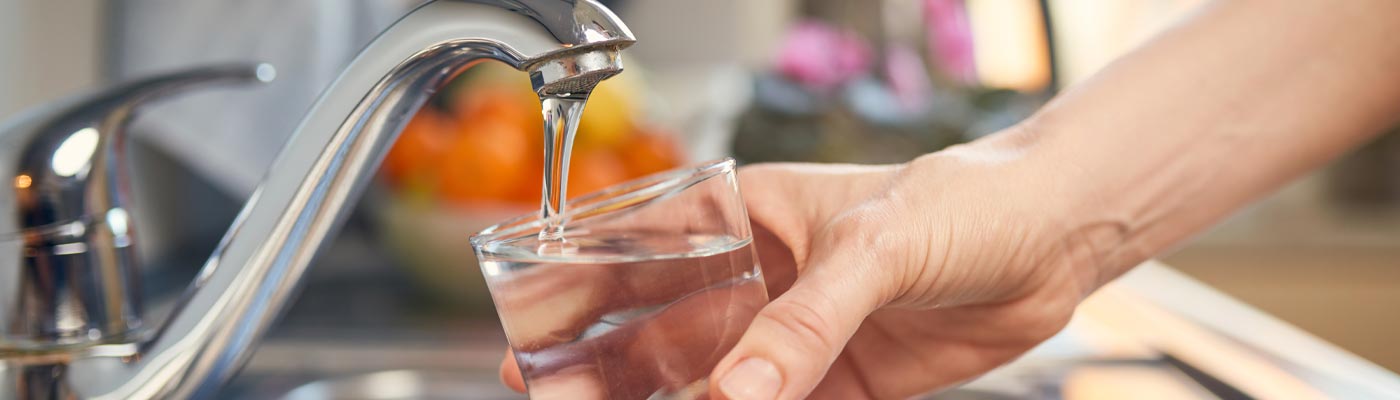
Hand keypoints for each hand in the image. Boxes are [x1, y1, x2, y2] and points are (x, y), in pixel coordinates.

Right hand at [495, 131, 1105, 398]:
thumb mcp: (876, 248)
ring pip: (711, 383)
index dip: (580, 296)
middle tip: (555, 398)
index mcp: (745, 217)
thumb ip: (807, 320)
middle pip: (661, 331)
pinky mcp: (837, 382)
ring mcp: (794, 335)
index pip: (642, 253)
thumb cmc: (963, 201)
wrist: (1054, 240)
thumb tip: (740, 391)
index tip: (533, 339)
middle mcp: (759, 279)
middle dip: (607, 368)